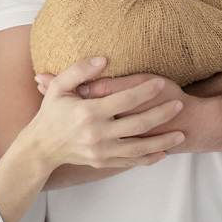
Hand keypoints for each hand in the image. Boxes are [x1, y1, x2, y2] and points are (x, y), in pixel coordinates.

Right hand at [28, 58, 184, 168]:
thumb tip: (103, 59)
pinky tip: (163, 152)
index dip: (145, 91)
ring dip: (162, 142)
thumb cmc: (51, 113)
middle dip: (161, 115)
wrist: (40, 148)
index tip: (161, 84)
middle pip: (138, 124)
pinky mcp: (102, 162)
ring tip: (180, 134)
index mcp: (88, 112)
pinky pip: (130, 162)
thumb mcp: (59, 88)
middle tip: (178, 105)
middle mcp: (97, 134)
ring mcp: (101, 151)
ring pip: (139, 148)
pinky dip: (148, 158)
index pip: (125, 100)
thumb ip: (80, 71)